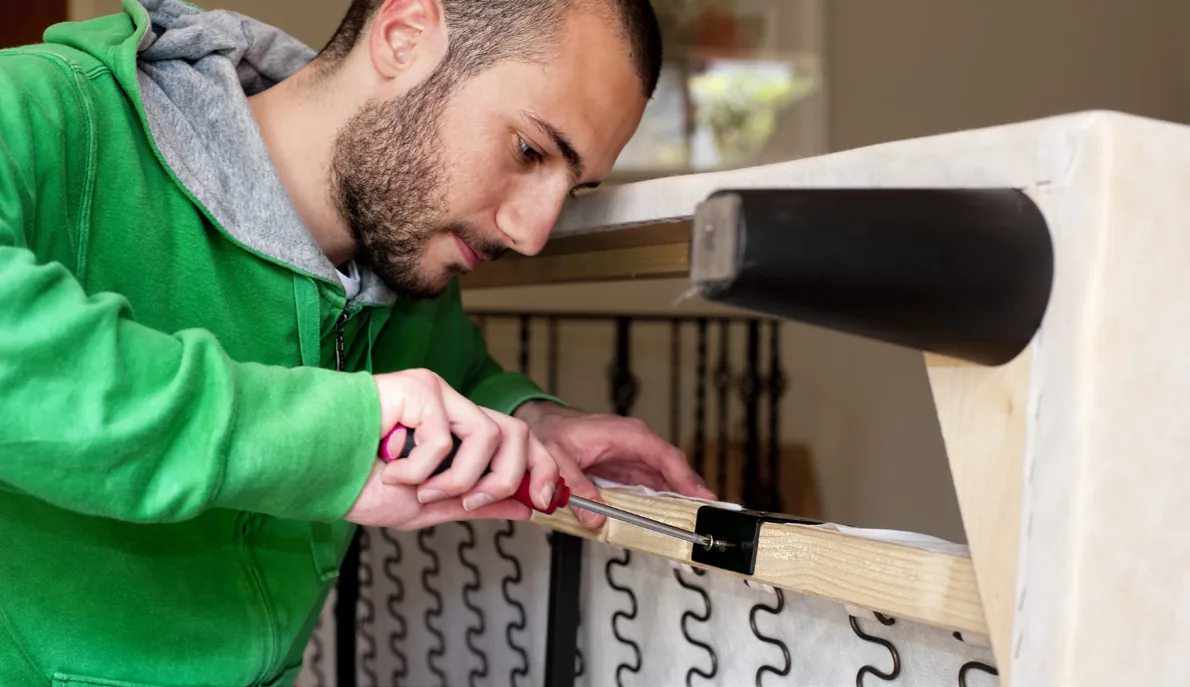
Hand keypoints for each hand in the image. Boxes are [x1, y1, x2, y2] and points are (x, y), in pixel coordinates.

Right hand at [345, 369, 559, 529]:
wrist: (311, 471)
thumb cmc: (355, 482)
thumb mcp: (426, 507)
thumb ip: (474, 504)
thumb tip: (523, 506)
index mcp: (459, 434)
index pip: (518, 442)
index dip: (541, 469)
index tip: (542, 502)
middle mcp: (454, 410)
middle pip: (517, 432)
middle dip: (505, 477)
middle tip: (470, 502)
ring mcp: (438, 395)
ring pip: (487, 436)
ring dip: (457, 478)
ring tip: (418, 488)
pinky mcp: (418, 388)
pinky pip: (443, 437)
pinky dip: (418, 467)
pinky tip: (390, 467)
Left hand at [514, 401, 715, 527]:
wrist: (542, 423)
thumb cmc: (552, 431)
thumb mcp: (559, 459)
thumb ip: (577, 487)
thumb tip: (594, 517)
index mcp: (628, 434)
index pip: (665, 457)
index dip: (686, 479)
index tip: (702, 499)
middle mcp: (637, 444)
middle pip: (673, 470)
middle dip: (691, 494)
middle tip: (704, 521)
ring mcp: (634, 458)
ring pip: (666, 481)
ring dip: (679, 502)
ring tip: (692, 526)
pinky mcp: (627, 471)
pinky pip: (651, 487)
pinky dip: (661, 503)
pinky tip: (667, 520)